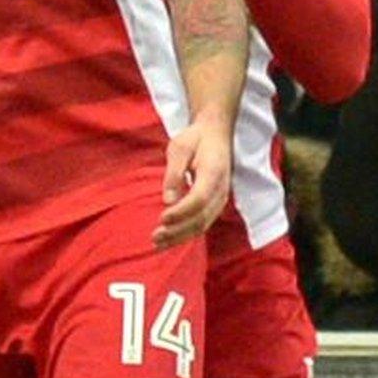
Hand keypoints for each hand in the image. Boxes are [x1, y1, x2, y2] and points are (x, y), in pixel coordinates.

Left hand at [154, 111, 233, 247]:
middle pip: (201, 218)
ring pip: (202, 225)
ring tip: (158, 243)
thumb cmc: (195, 139)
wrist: (215, 135)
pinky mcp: (215, 205)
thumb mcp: (180, 147)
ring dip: (180, 237)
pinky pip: (202, 223)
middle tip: (155, 237)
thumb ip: (174, 173)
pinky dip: (185, 234)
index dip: (181, 212)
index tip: (162, 218)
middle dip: (178, 231)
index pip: (199, 199)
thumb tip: (168, 200)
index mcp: (214, 172)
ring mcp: (220, 199)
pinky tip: (168, 239)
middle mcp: (221, 190)